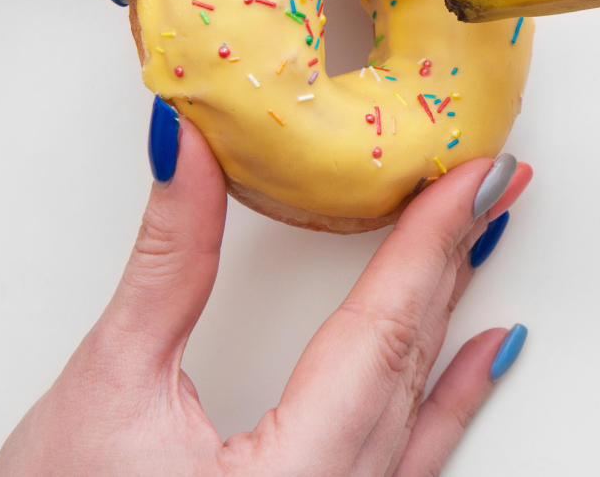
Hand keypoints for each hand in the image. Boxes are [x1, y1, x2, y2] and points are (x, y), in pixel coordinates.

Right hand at [0, 104, 530, 474]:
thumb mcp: (110, 383)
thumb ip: (169, 264)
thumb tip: (190, 153)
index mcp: (294, 476)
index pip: (379, 329)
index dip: (429, 239)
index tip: (473, 176)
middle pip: (407, 356)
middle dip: (451, 256)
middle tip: (489, 182)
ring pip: (417, 398)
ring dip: (450, 310)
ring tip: (482, 237)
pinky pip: (417, 454)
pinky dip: (454, 396)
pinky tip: (489, 352)